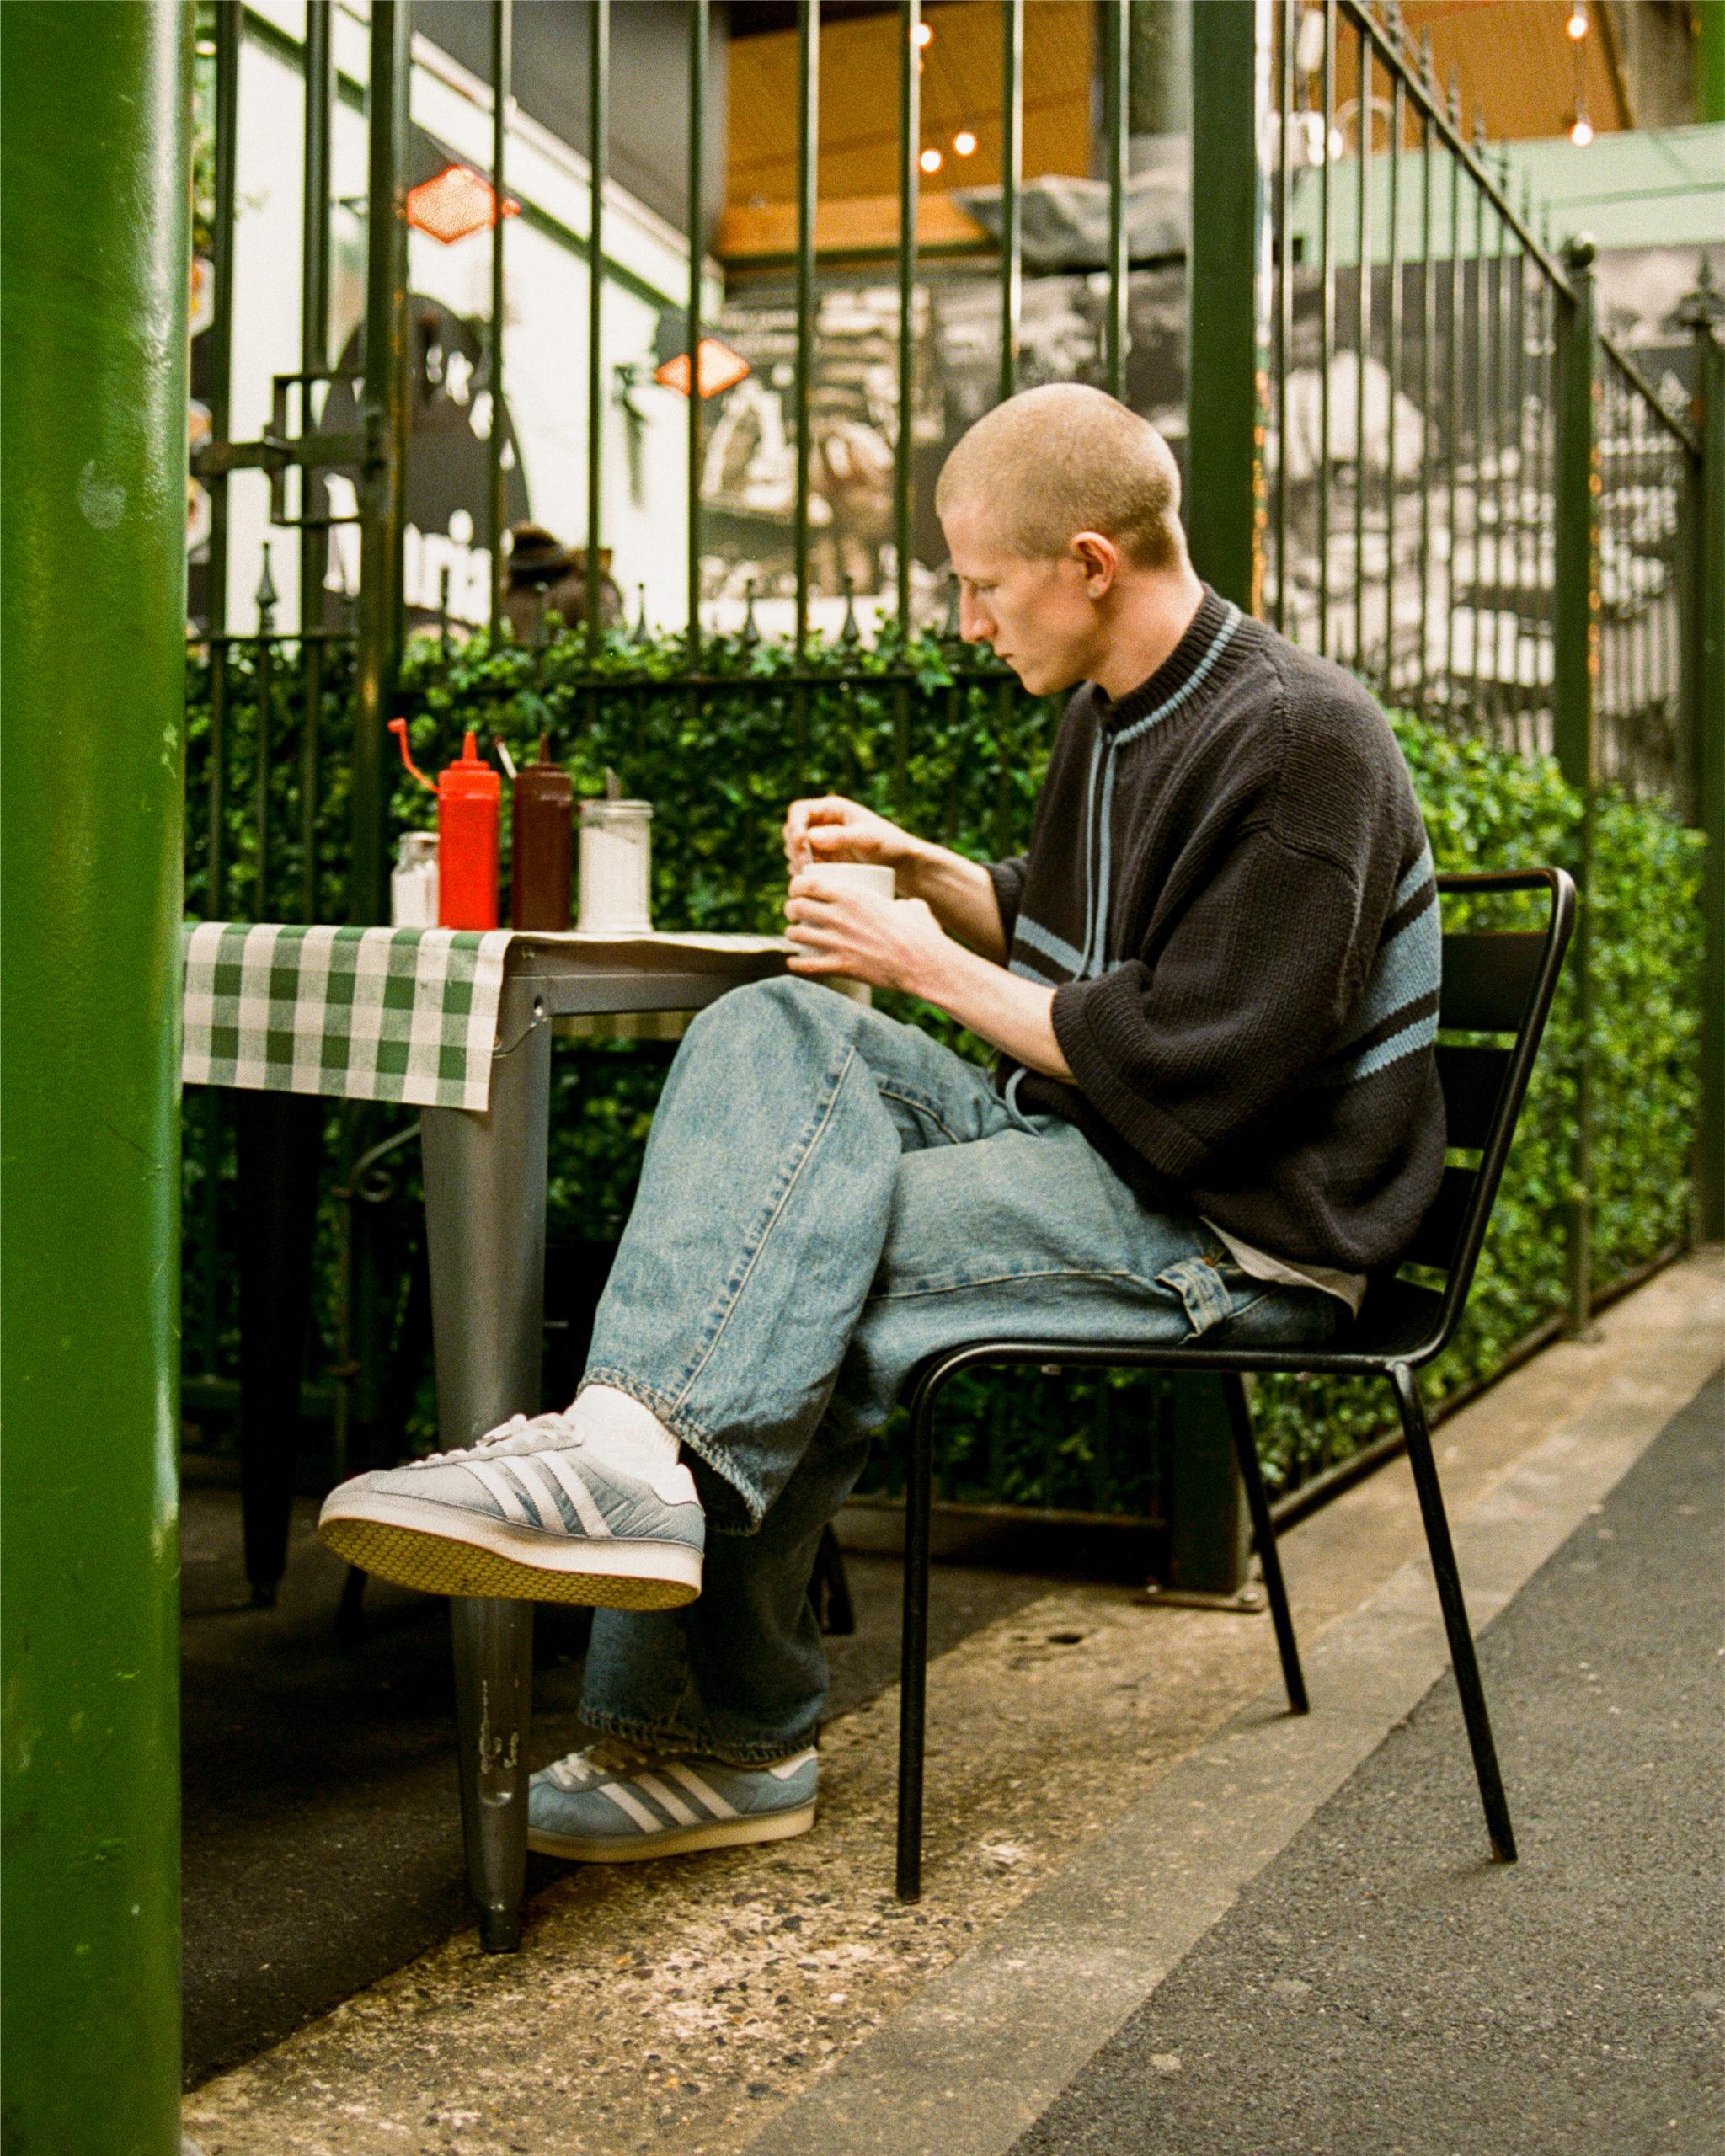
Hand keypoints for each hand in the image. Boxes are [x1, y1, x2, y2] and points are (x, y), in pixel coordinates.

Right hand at [782, 794, 920, 875]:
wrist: (901, 862)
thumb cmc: (889, 843)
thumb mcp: (868, 838)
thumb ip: (841, 836)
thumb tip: (811, 837)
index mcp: (832, 809)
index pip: (799, 811)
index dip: (794, 826)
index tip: (801, 844)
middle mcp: (823, 823)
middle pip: (791, 831)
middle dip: (794, 847)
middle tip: (805, 864)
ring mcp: (821, 843)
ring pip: (793, 849)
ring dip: (795, 861)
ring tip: (809, 872)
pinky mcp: (823, 860)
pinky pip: (803, 865)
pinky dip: (802, 872)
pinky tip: (812, 881)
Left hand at [783, 870, 950, 995]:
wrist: (924, 962)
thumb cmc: (921, 932)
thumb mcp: (910, 906)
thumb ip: (900, 903)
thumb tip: (903, 907)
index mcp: (852, 895)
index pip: (807, 883)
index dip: (796, 885)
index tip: (798, 890)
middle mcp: (838, 916)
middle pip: (796, 907)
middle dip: (790, 908)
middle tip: (795, 913)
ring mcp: (837, 942)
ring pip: (796, 934)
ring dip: (792, 934)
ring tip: (796, 935)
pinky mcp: (839, 966)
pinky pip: (805, 965)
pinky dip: (796, 963)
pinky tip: (794, 962)